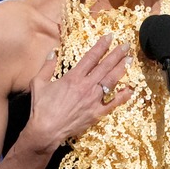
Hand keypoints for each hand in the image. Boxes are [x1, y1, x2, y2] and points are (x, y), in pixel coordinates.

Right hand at [26, 34, 132, 151]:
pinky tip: (130, 89)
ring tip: (130, 60)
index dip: (101, 46)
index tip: (110, 37)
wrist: (45, 131)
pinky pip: (113, 103)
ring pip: (111, 81)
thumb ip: (46, 66)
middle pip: (105, 66)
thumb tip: (52, 52)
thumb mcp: (38, 83)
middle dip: (117, 54)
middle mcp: (86, 86)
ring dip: (121, 69)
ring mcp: (94, 100)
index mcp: (73, 77)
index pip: (91, 57)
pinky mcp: (97, 113)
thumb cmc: (41, 108)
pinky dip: (123, 96)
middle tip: (126, 45)